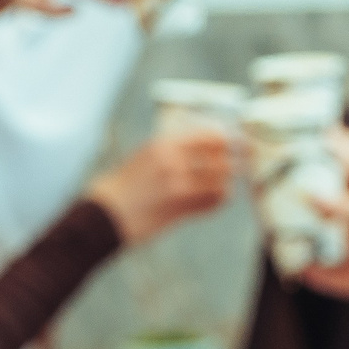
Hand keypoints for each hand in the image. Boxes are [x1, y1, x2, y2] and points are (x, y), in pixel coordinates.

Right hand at [88, 131, 238, 245]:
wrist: (106, 214)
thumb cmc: (126, 184)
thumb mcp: (147, 154)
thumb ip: (175, 149)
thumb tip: (207, 145)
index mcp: (164, 143)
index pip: (209, 135)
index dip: (228, 139)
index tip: (236, 143)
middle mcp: (173, 160)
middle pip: (221, 157)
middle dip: (234, 161)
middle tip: (241, 165)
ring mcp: (178, 184)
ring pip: (220, 180)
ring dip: (226, 183)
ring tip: (224, 185)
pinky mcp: (180, 208)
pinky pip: (212, 202)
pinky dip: (218, 201)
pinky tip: (214, 200)